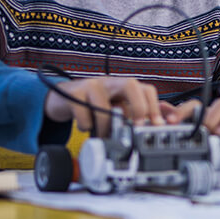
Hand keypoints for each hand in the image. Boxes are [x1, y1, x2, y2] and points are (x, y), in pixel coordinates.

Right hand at [44, 76, 163, 136]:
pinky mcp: (74, 93)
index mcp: (124, 86)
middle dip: (138, 107)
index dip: (155, 107)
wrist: (62, 98)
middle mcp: (110, 82)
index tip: (157, 126)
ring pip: (105, 107)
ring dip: (106, 127)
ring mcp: (91, 85)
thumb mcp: (116, 107)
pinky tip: (85, 126)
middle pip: (131, 85)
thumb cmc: (93, 104)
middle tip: (137, 126)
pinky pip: (84, 114)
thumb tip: (157, 126)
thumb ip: (133, 115)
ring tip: (103, 135)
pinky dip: (86, 126)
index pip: (147, 89)